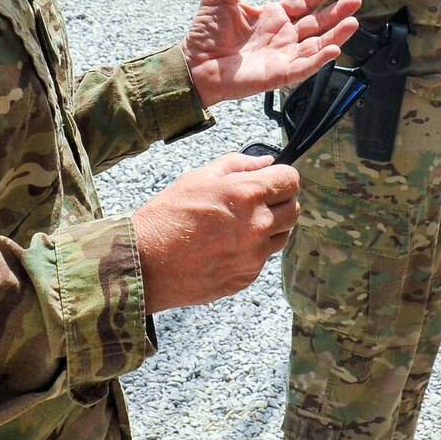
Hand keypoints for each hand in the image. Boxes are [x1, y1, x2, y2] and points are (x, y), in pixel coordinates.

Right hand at [133, 154, 300, 311]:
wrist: (146, 263)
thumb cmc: (168, 215)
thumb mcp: (199, 177)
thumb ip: (238, 165)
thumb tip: (266, 162)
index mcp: (248, 195)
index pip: (291, 181)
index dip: (282, 177)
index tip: (271, 180)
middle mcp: (258, 226)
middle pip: (294, 209)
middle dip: (281, 201)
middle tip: (257, 201)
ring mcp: (254, 255)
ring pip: (282, 236)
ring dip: (271, 227)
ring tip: (239, 225)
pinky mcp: (247, 277)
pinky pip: (263, 259)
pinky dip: (253, 250)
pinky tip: (226, 246)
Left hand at [184, 0, 361, 106]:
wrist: (194, 64)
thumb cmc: (205, 32)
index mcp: (274, 15)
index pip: (304, 2)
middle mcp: (284, 35)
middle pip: (317, 22)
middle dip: (337, 12)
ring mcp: (284, 55)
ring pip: (317, 44)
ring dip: (335, 34)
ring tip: (353, 21)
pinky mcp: (279, 75)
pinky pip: (304, 67)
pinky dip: (319, 59)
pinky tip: (333, 49)